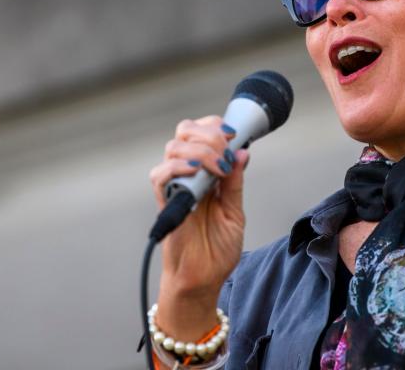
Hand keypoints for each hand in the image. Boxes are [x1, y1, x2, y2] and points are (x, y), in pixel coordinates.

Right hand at [149, 115, 248, 339]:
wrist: (203, 278)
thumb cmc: (217, 249)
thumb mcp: (235, 212)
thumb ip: (235, 183)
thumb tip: (243, 152)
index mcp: (204, 172)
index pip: (200, 132)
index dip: (214, 126)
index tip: (233, 134)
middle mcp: (187, 174)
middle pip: (185, 132)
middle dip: (208, 133)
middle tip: (226, 150)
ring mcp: (174, 186)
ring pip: (174, 148)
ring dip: (200, 150)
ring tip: (218, 167)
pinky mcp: (165, 202)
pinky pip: (161, 175)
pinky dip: (178, 167)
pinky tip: (197, 173)